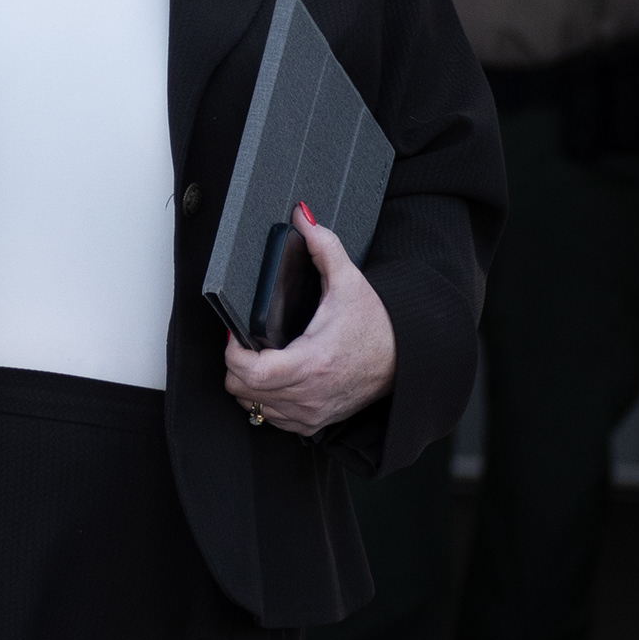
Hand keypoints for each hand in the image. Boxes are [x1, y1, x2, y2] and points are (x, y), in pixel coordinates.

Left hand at [223, 215, 395, 434]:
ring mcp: (311, 412)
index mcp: (313, 361)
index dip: (233, 353)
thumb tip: (302, 216)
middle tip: (245, 343)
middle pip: (243, 391)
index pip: (251, 373)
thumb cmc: (378, 325)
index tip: (235, 334)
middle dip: (236, 366)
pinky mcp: (314, 423)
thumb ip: (323, 245)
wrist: (406, 359)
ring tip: (261, 359)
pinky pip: (272, 419)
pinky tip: (277, 379)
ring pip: (253, 406)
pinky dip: (266, 401)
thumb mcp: (349, 281)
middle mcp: (310, 393)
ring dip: (249, 385)